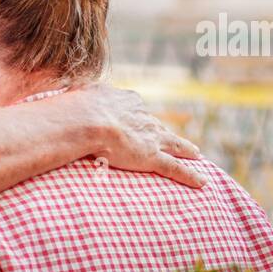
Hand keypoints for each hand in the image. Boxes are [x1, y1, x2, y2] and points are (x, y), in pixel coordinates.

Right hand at [61, 84, 206, 187]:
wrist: (86, 120)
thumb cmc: (76, 108)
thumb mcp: (79, 93)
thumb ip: (80, 93)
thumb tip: (71, 89)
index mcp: (126, 101)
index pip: (136, 111)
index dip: (139, 118)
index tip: (139, 122)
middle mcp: (143, 117)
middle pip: (158, 127)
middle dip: (165, 133)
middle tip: (175, 138)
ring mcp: (150, 137)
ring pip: (174, 144)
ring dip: (186, 150)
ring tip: (195, 154)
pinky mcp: (153, 157)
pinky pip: (175, 168)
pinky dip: (189, 175)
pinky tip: (201, 182)